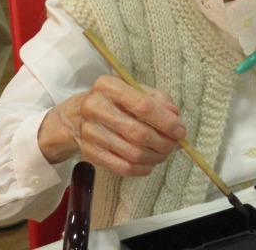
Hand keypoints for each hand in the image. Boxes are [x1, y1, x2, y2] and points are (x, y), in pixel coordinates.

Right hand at [38, 75, 185, 175]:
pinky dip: (141, 169)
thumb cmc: (113, 101)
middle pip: (137, 132)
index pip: (142, 105)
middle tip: (174, 145)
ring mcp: (90, 132)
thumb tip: (175, 116)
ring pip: (131, 153)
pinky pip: (121, 167)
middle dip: (163, 142)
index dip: (165, 121)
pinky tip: (149, 163)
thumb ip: (158, 99)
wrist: (74, 117)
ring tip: (164, 153)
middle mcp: (95, 107)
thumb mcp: (134, 90)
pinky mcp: (89, 153)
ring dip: (155, 157)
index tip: (180, 130)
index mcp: (108, 86)